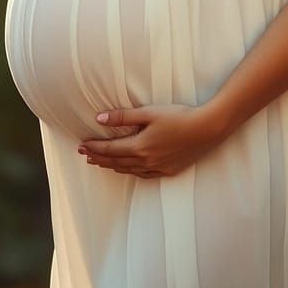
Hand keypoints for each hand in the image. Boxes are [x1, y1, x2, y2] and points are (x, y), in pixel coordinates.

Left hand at [78, 104, 225, 177]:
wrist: (207, 129)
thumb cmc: (178, 117)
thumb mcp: (149, 112)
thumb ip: (123, 117)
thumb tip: (99, 119)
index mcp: (139, 146)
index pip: (109, 149)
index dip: (94, 148)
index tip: (81, 146)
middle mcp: (145, 161)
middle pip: (116, 162)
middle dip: (99, 158)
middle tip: (85, 155)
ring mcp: (157, 168)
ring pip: (128, 170)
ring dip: (112, 166)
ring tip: (101, 163)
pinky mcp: (168, 170)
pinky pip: (143, 175)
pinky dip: (131, 172)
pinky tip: (128, 169)